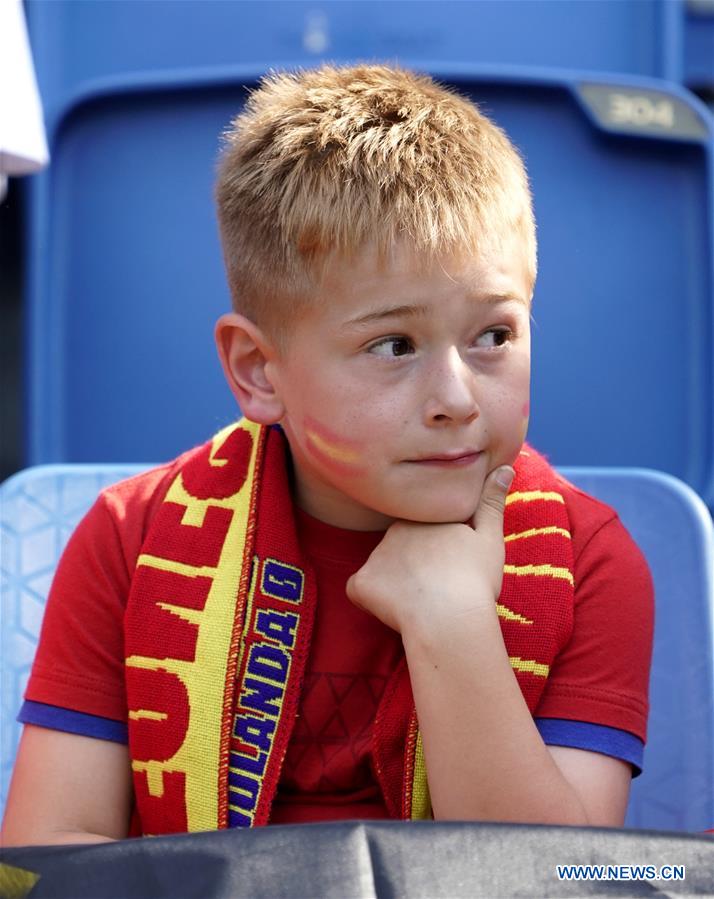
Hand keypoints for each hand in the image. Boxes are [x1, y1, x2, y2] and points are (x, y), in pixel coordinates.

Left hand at [345, 466, 514, 634]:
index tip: (449, 569)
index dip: (435, 551)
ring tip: (420, 602)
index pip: (421, 530)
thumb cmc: (474, 579)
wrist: (450, 618)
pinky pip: (360, 590)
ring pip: (381, 568)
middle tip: (436, 586)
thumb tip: (506, 467)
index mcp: (423, 516)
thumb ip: (491, 502)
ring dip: (393, 582)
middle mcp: (393, 528)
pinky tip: (395, 611)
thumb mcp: (490, 538)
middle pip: (399, 547)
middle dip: (412, 564)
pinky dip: (372, 600)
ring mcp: (374, 554)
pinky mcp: (360, 582)